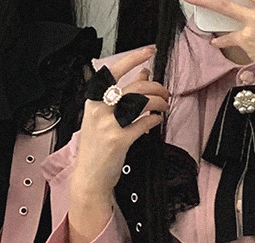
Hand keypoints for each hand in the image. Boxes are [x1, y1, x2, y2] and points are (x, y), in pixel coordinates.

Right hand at [67, 47, 171, 242]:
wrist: (89, 178)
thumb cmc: (96, 149)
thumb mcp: (104, 118)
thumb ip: (123, 95)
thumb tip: (144, 73)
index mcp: (94, 101)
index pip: (115, 71)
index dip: (134, 58)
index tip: (150, 51)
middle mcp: (100, 110)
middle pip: (135, 87)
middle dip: (156, 87)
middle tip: (165, 92)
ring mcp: (109, 125)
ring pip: (142, 102)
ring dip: (159, 101)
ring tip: (165, 105)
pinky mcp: (119, 140)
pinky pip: (144, 123)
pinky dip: (154, 120)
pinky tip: (157, 120)